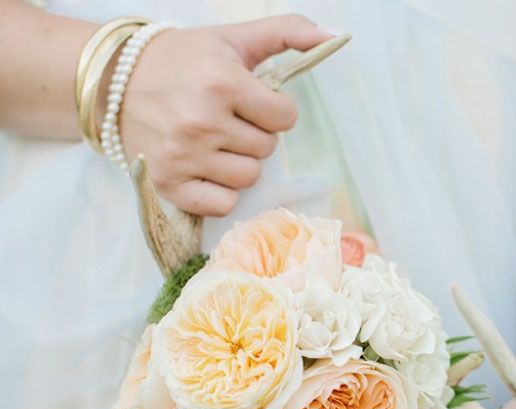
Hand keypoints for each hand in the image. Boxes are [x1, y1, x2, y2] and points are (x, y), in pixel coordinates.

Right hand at [119, 15, 332, 215]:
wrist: (115, 83)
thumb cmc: (181, 61)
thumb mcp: (232, 38)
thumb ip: (285, 31)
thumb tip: (334, 35)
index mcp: (221, 82)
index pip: (285, 117)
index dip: (274, 110)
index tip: (252, 102)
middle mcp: (203, 121)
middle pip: (267, 149)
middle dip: (254, 134)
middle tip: (226, 119)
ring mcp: (184, 156)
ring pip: (249, 177)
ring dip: (240, 163)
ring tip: (215, 143)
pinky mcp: (170, 184)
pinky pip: (223, 204)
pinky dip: (221, 192)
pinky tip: (205, 169)